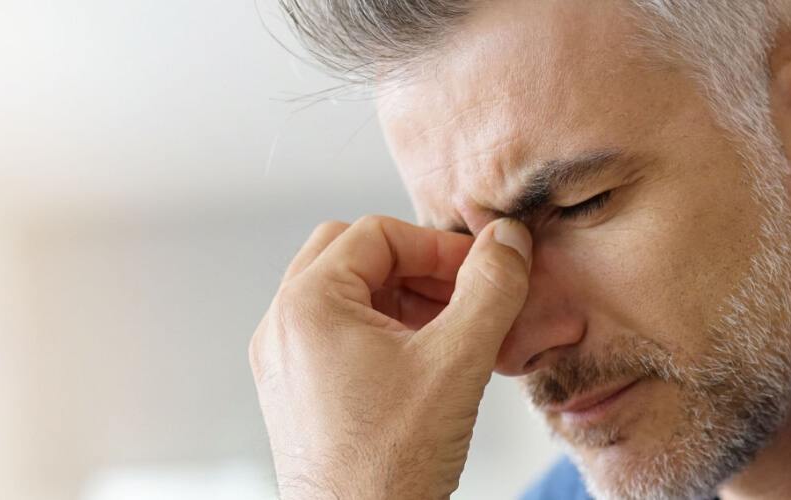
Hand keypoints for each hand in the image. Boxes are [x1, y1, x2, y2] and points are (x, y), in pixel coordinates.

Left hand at [250, 216, 532, 498]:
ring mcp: (283, 362)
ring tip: (454, 334)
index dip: (438, 246)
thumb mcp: (457, 363)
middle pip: (352, 255)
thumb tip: (508, 241)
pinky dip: (382, 333)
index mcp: (306, 305)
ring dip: (401, 299)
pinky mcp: (295, 394)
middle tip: (464, 296)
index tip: (483, 271)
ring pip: (344, 296)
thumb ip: (489, 290)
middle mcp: (282, 327)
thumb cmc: (389, 466)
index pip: (376, 233)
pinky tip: (427, 367)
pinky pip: (336, 336)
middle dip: (415, 267)